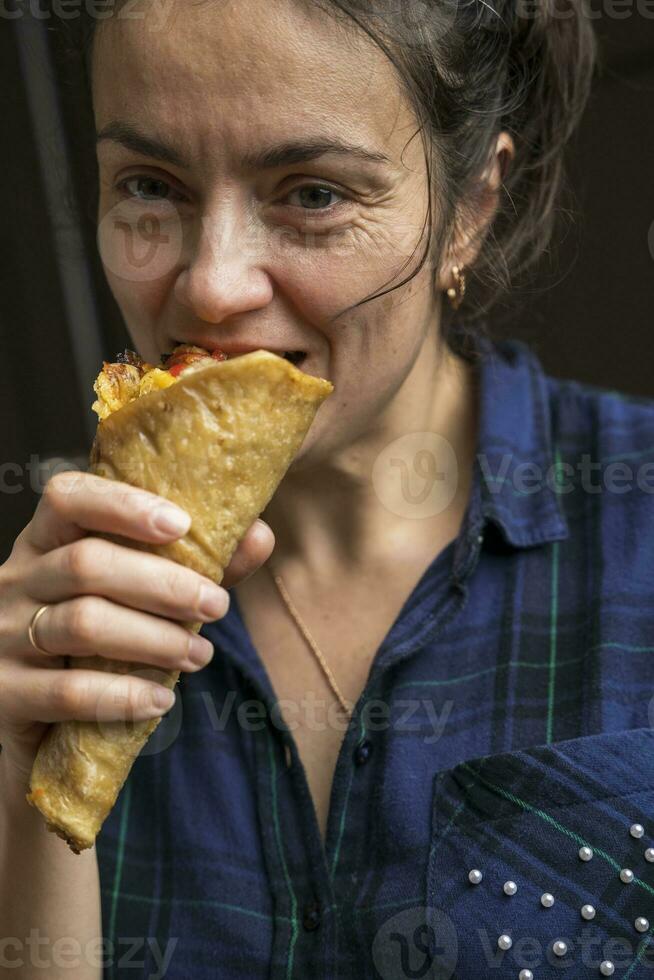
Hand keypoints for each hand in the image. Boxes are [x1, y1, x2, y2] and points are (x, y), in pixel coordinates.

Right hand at [0, 471, 273, 778]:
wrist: (26, 736)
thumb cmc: (89, 652)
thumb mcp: (135, 603)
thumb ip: (193, 568)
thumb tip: (259, 535)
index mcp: (45, 545)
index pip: (67, 498)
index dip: (123, 504)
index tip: (181, 524)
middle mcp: (16, 582)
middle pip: (87, 563)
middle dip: (163, 583)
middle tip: (216, 606)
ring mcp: (2, 638)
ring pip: (82, 623)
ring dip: (154, 639)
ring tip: (200, 655)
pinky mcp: (3, 696)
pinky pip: (67, 691)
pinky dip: (122, 693)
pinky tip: (160, 700)